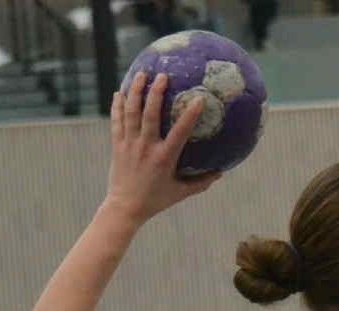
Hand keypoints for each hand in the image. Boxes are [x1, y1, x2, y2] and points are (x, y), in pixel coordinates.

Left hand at [104, 71, 220, 223]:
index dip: (189, 115)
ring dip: (136, 91)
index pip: (179, 132)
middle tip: (163, 75)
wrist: (124, 208)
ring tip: (142, 74)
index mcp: (164, 158)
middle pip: (150, 114)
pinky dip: (118, 105)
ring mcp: (130, 145)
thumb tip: (222, 172)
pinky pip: (117, 121)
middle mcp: (146, 148)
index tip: (199, 98)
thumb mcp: (181, 193)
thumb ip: (201, 182)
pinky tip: (120, 91)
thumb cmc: (155, 201)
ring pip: (131, 113)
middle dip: (156, 92)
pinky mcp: (118, 146)